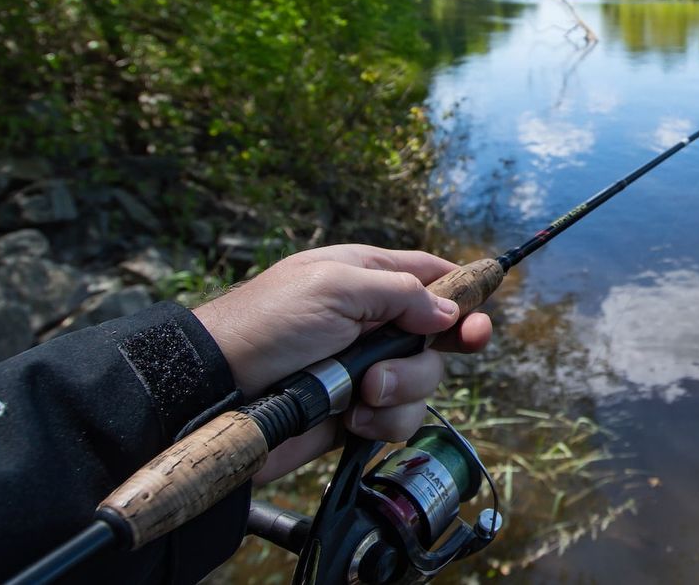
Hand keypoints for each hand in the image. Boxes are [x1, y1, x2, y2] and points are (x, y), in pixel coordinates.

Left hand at [192, 244, 491, 483]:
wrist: (215, 395)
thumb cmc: (267, 326)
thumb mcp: (336, 287)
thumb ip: (400, 293)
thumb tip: (449, 312)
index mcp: (366, 278)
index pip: (430, 277)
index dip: (463, 292)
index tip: (482, 311)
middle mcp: (371, 323)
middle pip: (439, 336)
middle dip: (441, 348)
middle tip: (465, 343)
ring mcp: (364, 371)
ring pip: (423, 383)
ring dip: (403, 389)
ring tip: (363, 391)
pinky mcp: (355, 413)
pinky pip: (398, 420)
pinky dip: (382, 421)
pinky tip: (350, 417)